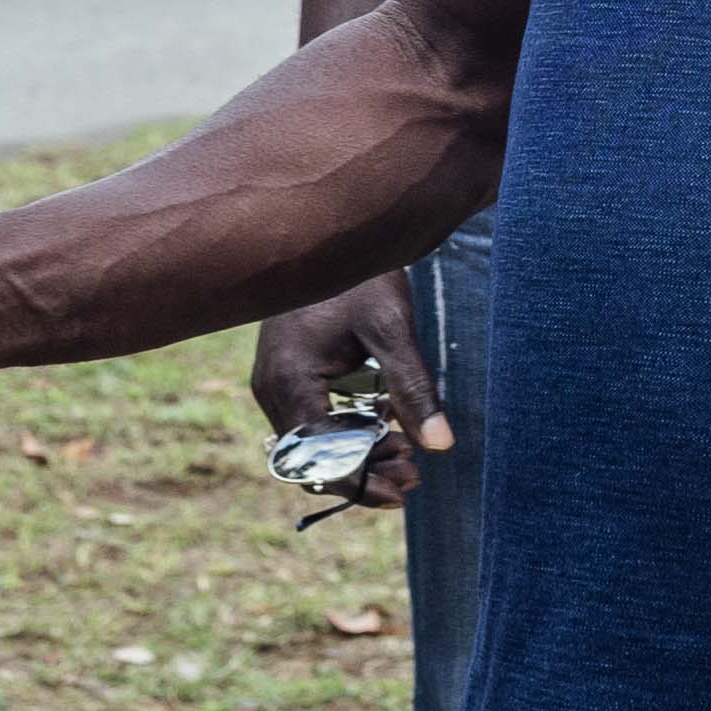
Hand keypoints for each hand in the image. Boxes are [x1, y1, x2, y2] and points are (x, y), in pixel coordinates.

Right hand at [246, 275, 449, 507]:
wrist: (330, 227)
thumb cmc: (360, 272)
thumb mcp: (392, 327)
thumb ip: (412, 388)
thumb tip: (440, 446)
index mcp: (289, 380)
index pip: (320, 458)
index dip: (363, 480)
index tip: (408, 483)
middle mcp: (271, 387)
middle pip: (312, 459)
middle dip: (364, 472)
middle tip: (415, 474)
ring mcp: (273, 380)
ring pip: (311, 444)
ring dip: (357, 454)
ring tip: (408, 454)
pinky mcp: (285, 372)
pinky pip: (311, 420)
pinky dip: (347, 431)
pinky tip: (387, 425)